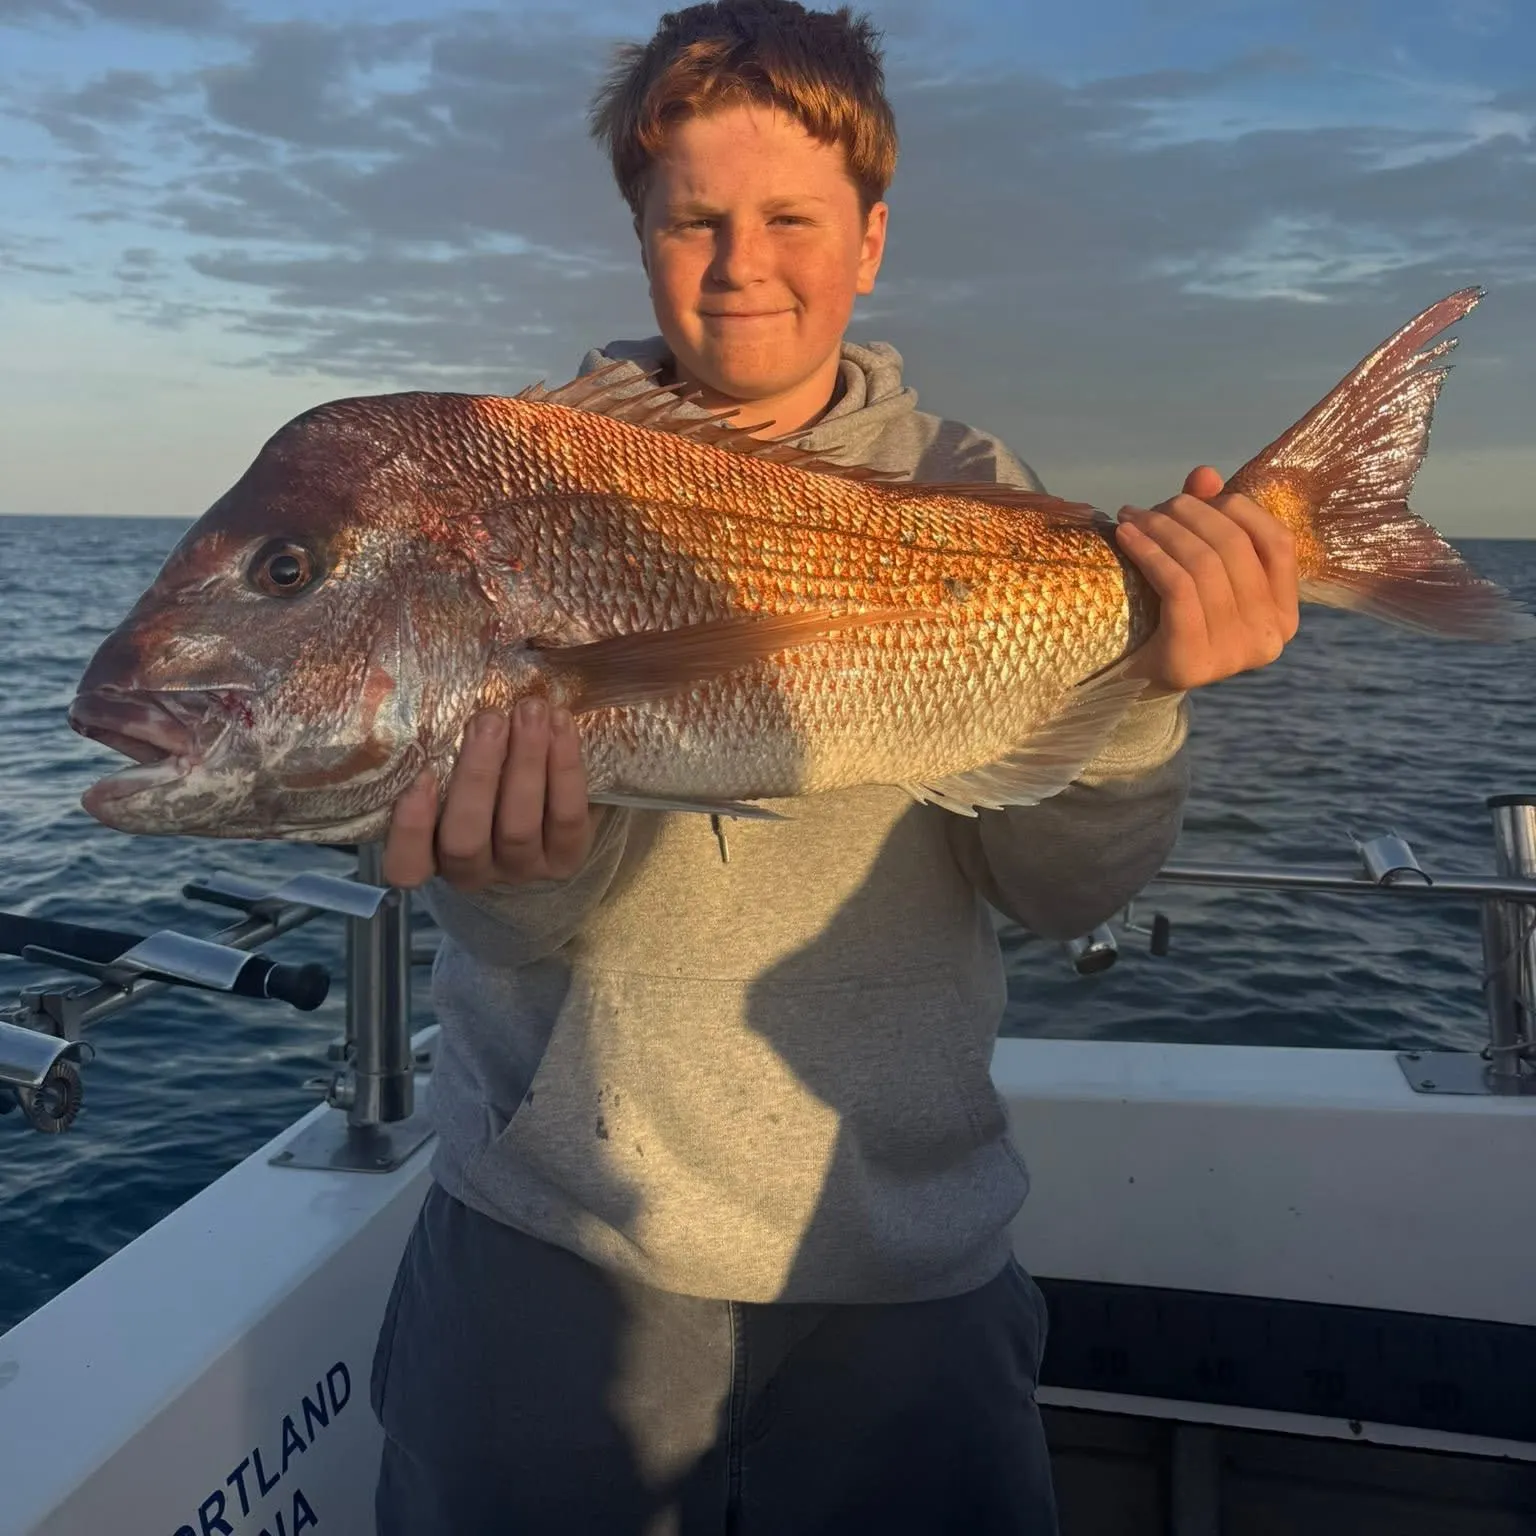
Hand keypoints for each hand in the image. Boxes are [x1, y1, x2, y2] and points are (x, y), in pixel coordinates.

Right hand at [381, 698, 596, 890]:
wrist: (552, 813)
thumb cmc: (486, 781)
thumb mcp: (455, 773)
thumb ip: (441, 750)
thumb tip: (435, 688)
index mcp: (433, 857)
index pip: (407, 865)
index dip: (411, 828)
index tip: (422, 774)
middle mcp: (474, 871)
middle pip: (466, 839)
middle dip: (477, 776)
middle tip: (489, 719)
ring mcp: (523, 870)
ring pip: (519, 826)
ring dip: (526, 762)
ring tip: (531, 711)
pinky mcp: (567, 859)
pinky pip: (567, 817)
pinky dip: (565, 768)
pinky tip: (561, 724)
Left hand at [1114, 465, 1298, 693]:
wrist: (1131, 681)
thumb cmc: (1170, 618)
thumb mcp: (1197, 569)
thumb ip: (1209, 522)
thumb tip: (1205, 474)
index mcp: (1284, 615)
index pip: (1278, 542)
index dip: (1238, 508)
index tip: (1196, 495)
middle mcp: (1269, 637)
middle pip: (1234, 549)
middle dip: (1188, 515)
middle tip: (1149, 508)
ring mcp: (1235, 653)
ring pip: (1203, 565)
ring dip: (1162, 530)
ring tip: (1131, 518)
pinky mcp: (1194, 659)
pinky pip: (1177, 586)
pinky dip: (1149, 552)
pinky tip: (1124, 537)